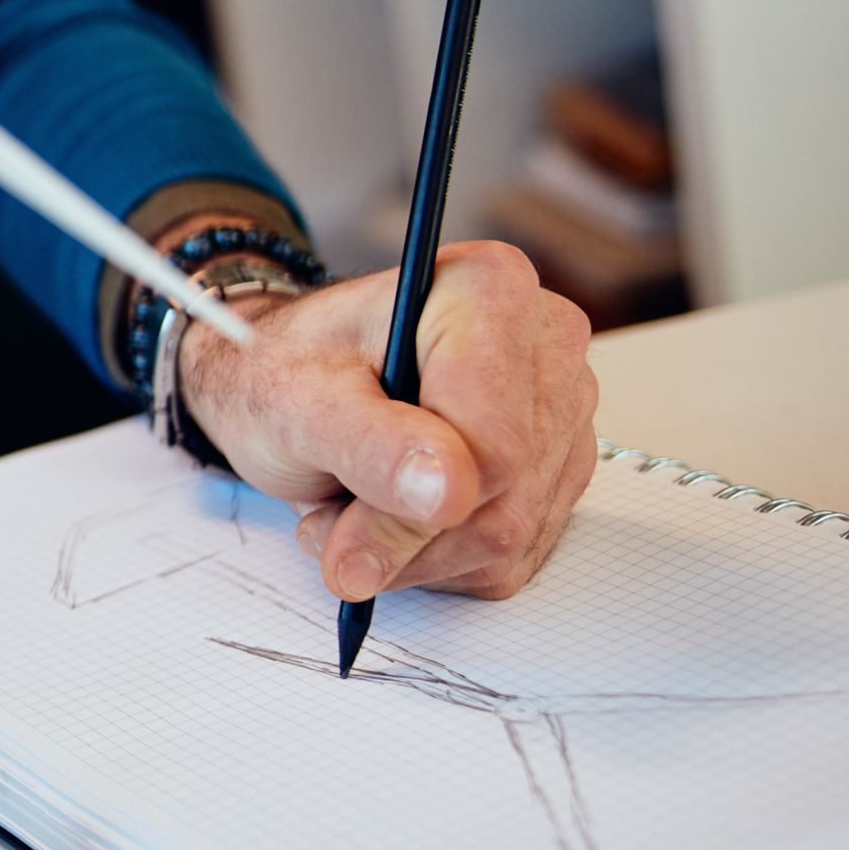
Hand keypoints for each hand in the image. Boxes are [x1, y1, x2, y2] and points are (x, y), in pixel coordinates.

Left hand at [176, 241, 597, 603]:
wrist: (288, 383)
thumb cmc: (287, 372)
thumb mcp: (293, 402)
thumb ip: (367, 443)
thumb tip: (449, 491)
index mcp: (488, 292)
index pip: (494, 447)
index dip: (412, 511)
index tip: (338, 531)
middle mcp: (544, 342)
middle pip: (505, 496)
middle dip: (405, 533)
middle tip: (328, 521)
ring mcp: (561, 407)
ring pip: (512, 533)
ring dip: (416, 550)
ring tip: (352, 509)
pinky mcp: (559, 465)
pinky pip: (517, 552)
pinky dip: (443, 557)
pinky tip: (396, 515)